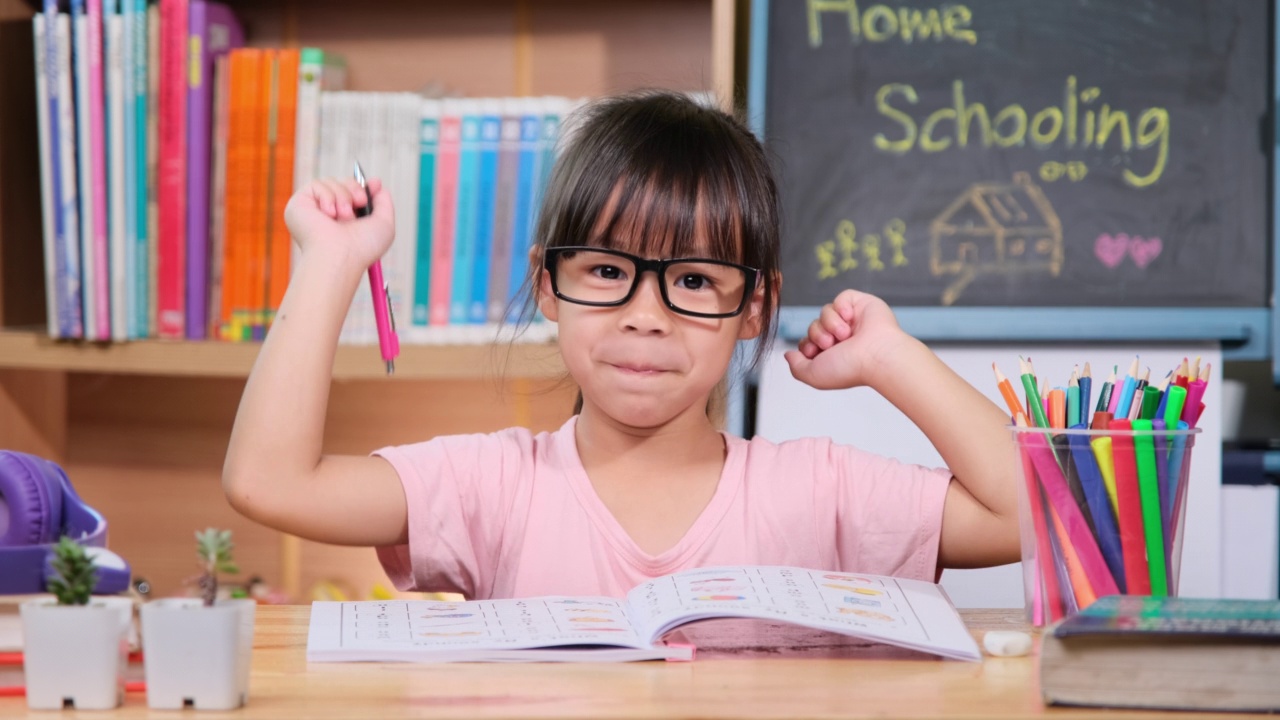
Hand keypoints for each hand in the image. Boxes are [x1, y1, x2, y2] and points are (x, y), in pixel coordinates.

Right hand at [284, 176, 394, 271]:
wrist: (340, 256)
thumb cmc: (362, 247)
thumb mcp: (384, 224)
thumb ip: (384, 202)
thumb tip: (376, 183)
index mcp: (345, 220)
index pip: (351, 192)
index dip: (362, 186)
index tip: (375, 184)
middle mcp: (328, 214)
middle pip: (343, 182)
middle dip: (356, 189)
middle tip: (360, 203)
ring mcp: (312, 209)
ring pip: (332, 182)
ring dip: (343, 197)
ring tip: (343, 217)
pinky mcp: (299, 204)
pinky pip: (317, 184)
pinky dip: (328, 197)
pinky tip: (329, 215)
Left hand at [784, 289, 910, 389]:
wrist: (875, 356)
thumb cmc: (849, 368)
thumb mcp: (814, 375)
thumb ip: (797, 367)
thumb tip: (788, 354)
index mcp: (833, 354)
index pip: (808, 342)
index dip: (808, 345)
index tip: (816, 354)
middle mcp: (842, 337)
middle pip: (814, 326)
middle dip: (818, 335)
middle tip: (832, 344)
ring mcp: (852, 320)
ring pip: (825, 311)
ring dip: (830, 323)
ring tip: (845, 334)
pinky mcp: (861, 304)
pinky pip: (841, 297)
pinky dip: (841, 306)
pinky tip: (850, 317)